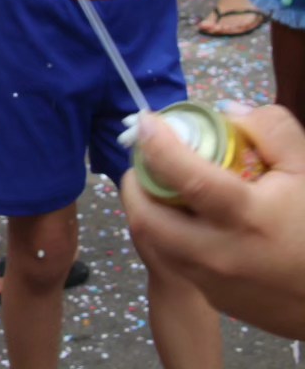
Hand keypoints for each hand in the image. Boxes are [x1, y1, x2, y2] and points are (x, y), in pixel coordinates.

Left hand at [121, 105, 304, 339]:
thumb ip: (272, 131)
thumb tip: (227, 112)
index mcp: (246, 217)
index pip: (186, 177)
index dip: (158, 145)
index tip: (147, 122)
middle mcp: (218, 253)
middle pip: (147, 218)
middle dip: (136, 185)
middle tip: (146, 162)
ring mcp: (211, 281)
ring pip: (151, 242)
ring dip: (147, 209)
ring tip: (160, 187)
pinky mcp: (211, 297)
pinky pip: (173, 261)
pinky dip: (168, 234)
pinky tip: (188, 219)